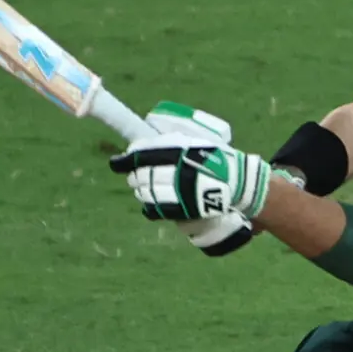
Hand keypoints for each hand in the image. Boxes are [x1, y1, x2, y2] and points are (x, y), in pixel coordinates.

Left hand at [109, 120, 278, 221]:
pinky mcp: (183, 209)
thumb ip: (169, 142)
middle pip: (141, 175)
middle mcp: (175, 170)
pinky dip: (149, 208)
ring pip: (146, 193)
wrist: (237, 180)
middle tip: (133, 175)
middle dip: (133, 176)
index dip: (125, 160)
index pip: (141, 155)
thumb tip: (141, 145)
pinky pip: (157, 210)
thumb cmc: (214, 157)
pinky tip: (146, 206)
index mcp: (176, 151)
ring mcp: (178, 191)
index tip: (115, 163)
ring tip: (141, 189)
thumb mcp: (193, 141)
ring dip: (140, 191)